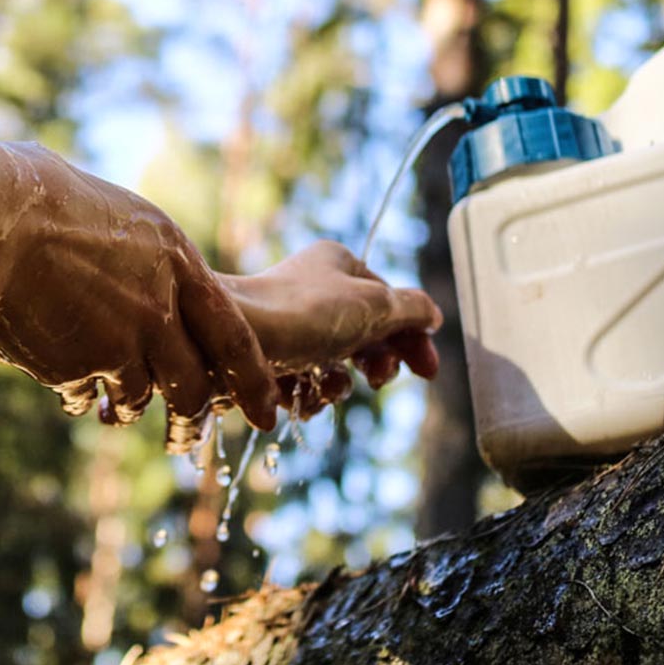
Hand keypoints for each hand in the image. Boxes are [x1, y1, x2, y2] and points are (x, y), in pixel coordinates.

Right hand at [0, 140, 276, 449]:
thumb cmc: (53, 202)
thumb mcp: (129, 222)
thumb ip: (157, 264)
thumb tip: (167, 280)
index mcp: (180, 266)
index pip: (234, 336)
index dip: (254, 380)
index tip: (267, 414)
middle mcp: (160, 310)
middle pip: (194, 384)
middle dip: (193, 421)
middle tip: (188, 440)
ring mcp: (119, 342)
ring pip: (140, 399)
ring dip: (129, 411)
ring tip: (118, 414)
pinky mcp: (75, 365)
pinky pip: (87, 398)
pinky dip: (83, 402)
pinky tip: (74, 397)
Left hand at [218, 241, 441, 415]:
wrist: (231, 341)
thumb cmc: (304, 313)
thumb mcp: (373, 305)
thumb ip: (412, 309)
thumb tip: (432, 315)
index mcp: (339, 265)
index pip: (391, 302)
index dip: (413, 337)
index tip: (428, 371)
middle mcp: (314, 291)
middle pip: (365, 335)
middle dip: (375, 363)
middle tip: (377, 379)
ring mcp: (290, 325)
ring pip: (334, 364)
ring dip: (338, 385)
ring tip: (327, 388)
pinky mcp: (267, 358)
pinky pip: (303, 382)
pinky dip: (307, 395)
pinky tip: (299, 399)